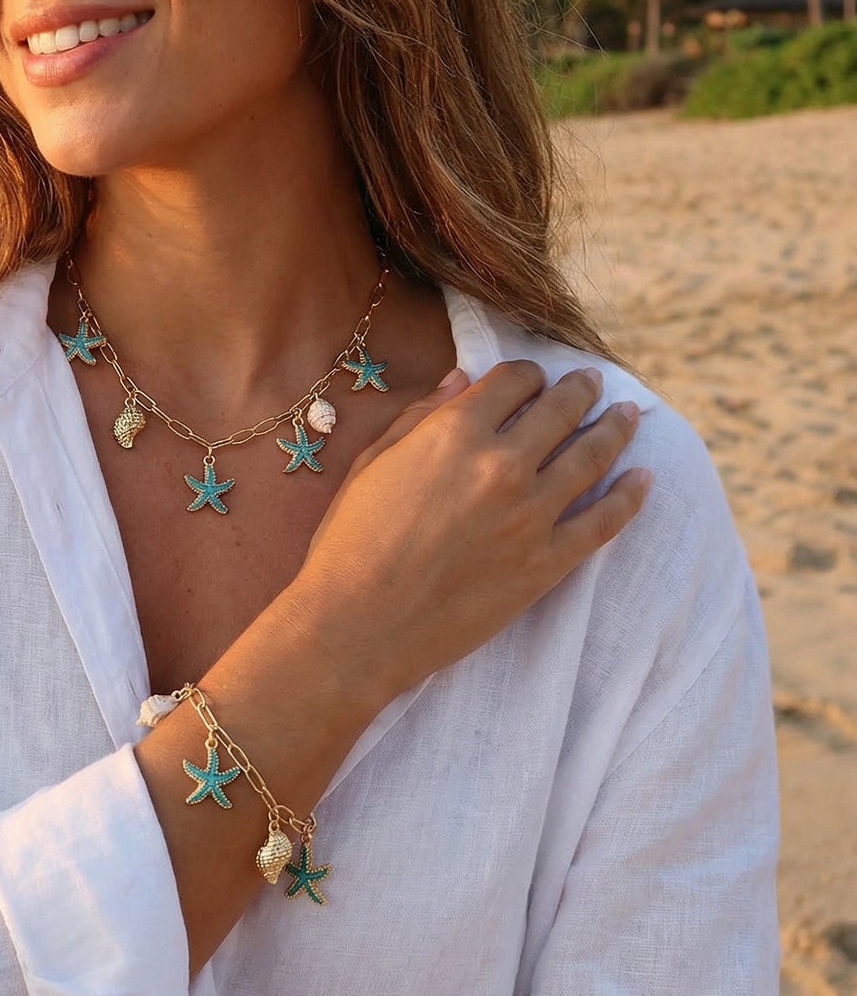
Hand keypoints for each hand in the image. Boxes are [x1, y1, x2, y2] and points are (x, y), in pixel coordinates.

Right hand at [288, 361, 649, 705]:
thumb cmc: (351, 540)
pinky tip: (644, 479)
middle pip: (560, 410)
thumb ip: (420, 415)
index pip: (512, 381)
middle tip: (592, 383)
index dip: (525, 373)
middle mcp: (502, 464)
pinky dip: (630, 497)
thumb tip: (462, 380)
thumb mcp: (372, 462)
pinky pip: (603, 522)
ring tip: (627, 415)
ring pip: (592, 457)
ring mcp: (531, 515)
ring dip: (614, 429)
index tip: (530, 378)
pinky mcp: (548, 563)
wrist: (359, 622)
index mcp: (455, 432)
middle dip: (579, 390)